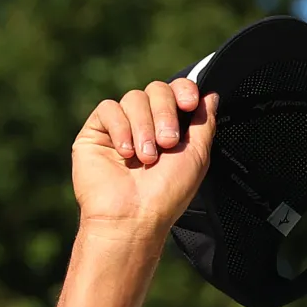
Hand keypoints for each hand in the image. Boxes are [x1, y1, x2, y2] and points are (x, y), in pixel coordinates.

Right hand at [73, 77, 217, 237]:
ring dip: (143, 127)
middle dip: (165, 112)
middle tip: (167, 143)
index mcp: (171, 128)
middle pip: (157, 90)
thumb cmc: (166, 194)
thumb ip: (205, 123)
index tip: (189, 103)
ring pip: (134, 98)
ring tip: (145, 157)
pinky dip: (120, 127)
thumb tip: (211, 96)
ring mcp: (120, 127)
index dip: (184, 90)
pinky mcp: (96, 131)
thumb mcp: (197, 156)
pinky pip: (109, 108)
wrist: (133, 216)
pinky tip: (125, 153)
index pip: (177, 91)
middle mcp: (146, 125)